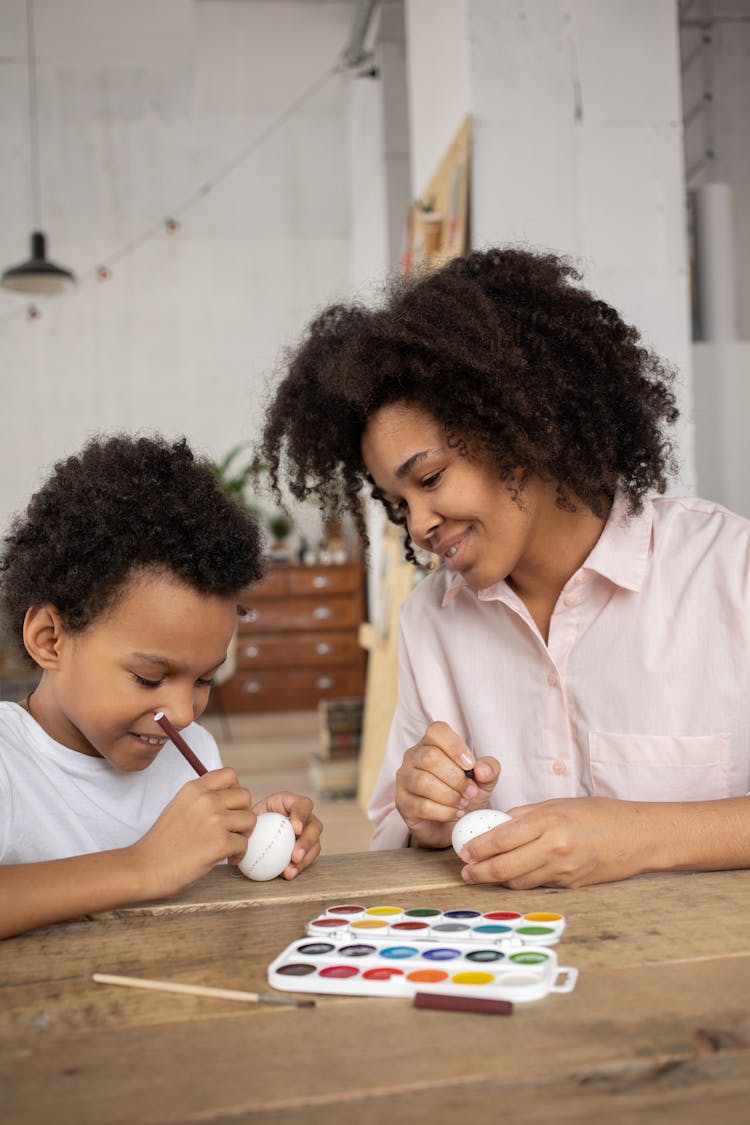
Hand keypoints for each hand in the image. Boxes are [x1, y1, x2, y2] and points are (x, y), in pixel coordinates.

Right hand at [132, 767, 254, 898]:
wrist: (144, 867)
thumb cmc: (162, 843)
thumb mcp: (179, 806)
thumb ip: (202, 799)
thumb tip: (231, 798)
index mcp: (194, 788)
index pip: (230, 775)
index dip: (235, 791)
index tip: (229, 807)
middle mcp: (206, 800)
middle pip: (245, 796)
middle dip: (242, 813)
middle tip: (232, 829)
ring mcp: (214, 820)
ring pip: (250, 820)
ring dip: (243, 834)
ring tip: (230, 845)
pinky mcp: (219, 843)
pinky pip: (244, 844)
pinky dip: (238, 854)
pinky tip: (227, 858)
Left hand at [252, 792, 322, 877]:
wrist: (253, 835)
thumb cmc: (251, 822)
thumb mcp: (250, 816)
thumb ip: (251, 820)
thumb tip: (247, 833)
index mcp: (290, 803)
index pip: (303, 805)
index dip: (302, 815)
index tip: (296, 829)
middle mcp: (304, 817)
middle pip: (315, 826)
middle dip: (307, 842)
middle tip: (295, 856)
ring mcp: (307, 834)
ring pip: (315, 845)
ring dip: (305, 859)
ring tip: (290, 870)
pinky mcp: (306, 849)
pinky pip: (308, 859)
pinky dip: (299, 867)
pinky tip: (288, 874)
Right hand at [395, 721, 499, 848]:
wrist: (450, 825)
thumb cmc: (464, 794)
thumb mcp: (484, 780)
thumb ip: (489, 769)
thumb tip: (482, 769)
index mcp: (432, 743)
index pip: (436, 731)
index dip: (455, 746)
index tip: (471, 764)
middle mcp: (413, 756)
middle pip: (430, 757)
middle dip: (456, 778)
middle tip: (471, 791)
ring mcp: (405, 779)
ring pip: (423, 782)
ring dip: (450, 795)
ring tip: (463, 803)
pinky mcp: (403, 802)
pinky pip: (422, 805)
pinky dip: (444, 812)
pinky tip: (456, 814)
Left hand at [459, 797, 649, 888]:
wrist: (639, 836)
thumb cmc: (601, 814)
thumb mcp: (560, 804)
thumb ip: (527, 815)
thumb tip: (497, 824)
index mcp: (550, 821)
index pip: (503, 838)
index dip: (479, 847)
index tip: (464, 850)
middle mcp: (555, 847)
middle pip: (505, 867)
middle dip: (480, 872)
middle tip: (466, 871)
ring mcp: (565, 870)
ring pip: (519, 882)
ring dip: (498, 880)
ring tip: (483, 875)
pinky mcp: (573, 886)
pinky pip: (538, 885)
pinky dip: (522, 882)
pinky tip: (512, 877)